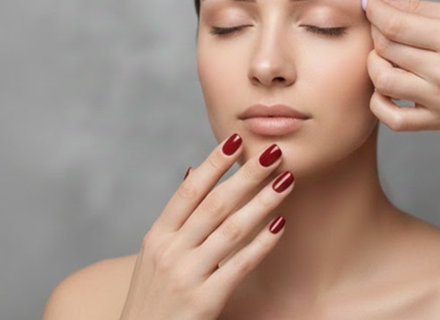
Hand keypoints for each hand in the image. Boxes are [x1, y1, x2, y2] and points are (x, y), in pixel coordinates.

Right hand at [120, 135, 292, 319]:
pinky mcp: (205, 300)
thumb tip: (194, 173)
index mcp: (157, 237)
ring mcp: (187, 275)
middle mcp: (170, 252)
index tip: (236, 140)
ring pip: (232, 229)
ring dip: (263, 202)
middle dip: (247, 175)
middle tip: (273, 152)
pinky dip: (262, 243)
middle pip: (215, 204)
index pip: (189, 192)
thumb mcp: (154, 254)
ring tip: (286, 181)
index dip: (214, 164)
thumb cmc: (153, 297)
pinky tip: (281, 226)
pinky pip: (240, 264)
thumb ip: (176, 217)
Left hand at [363, 0, 439, 131]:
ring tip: (386, 55)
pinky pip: (391, 118)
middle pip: (385, 48)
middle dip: (375, 31)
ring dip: (374, 63)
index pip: (395, 24)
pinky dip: (379, 101)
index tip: (369, 1)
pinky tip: (388, 87)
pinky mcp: (437, 121)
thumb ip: (420, 8)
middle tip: (382, 25)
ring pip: (382, 80)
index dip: (373, 10)